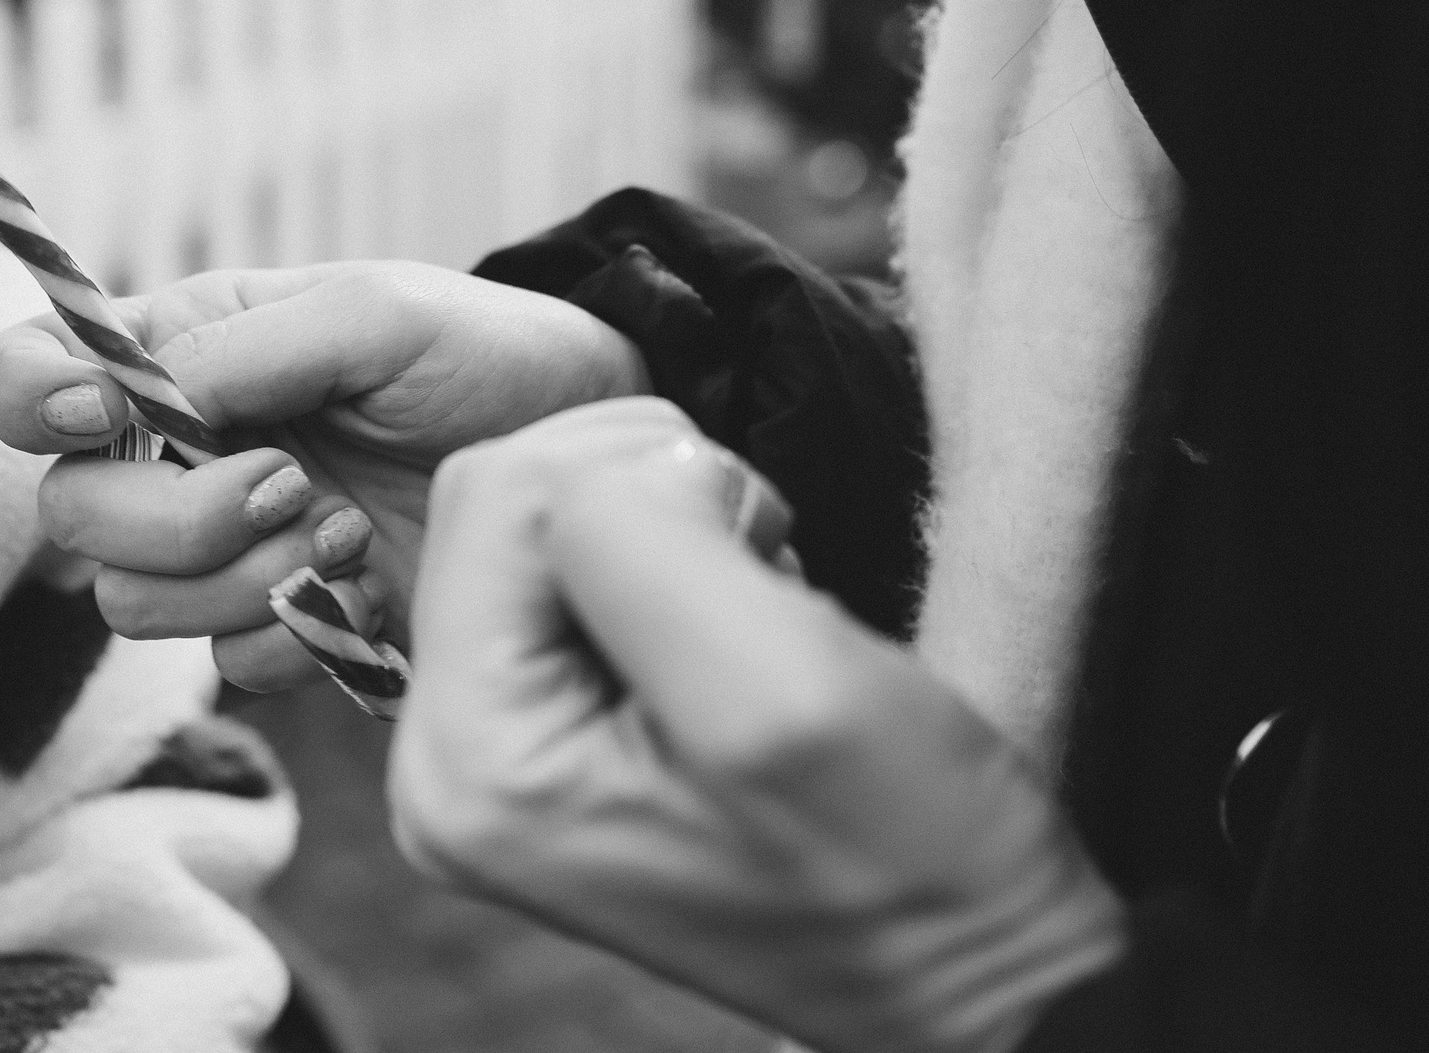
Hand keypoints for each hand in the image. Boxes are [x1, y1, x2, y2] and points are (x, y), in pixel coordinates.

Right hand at [0, 261, 644, 688]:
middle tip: (293, 483)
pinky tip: (370, 587)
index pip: (29, 376)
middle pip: (71, 516)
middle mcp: (178, 453)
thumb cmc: (488, 353)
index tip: (108, 416)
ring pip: (134, 604)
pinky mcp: (280, 628)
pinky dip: (297, 634)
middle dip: (179, 517)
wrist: (593, 454)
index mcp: (180, 353)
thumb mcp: (374, 312)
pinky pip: (227, 667)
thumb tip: (112, 395)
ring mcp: (224, 548)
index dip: (33, 401)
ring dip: (245, 579)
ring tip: (348, 534)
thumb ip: (237, 347)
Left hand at [390, 398, 1125, 1052]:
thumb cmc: (903, 864)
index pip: (494, 493)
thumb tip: (628, 460)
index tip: (757, 561)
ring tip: (757, 615)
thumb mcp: (779, 686)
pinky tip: (740, 630)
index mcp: (468, 758)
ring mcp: (497, 738)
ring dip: (675, 524)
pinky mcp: (551, 719)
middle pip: (504, 497)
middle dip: (649, 498)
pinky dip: (682, 558)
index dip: (645, 485)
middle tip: (762, 582)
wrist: (981, 969)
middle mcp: (447, 753)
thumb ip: (647, 540)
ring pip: (548, 515)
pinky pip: (584, 562)